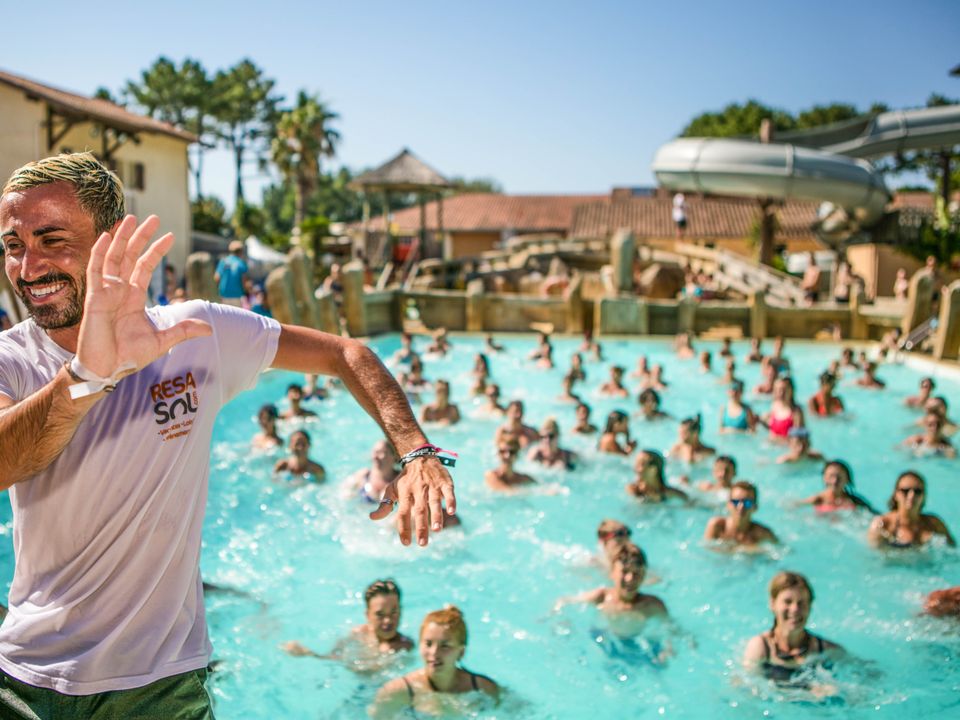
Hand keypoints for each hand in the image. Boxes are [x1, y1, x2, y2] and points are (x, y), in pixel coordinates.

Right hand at [76, 215, 210, 377]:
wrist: (107, 369)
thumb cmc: (129, 356)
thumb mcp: (162, 341)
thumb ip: (183, 331)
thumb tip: (209, 329)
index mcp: (134, 297)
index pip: (145, 267)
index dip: (156, 250)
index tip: (169, 236)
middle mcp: (120, 291)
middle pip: (130, 256)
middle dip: (141, 237)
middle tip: (154, 218)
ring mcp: (106, 292)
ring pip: (113, 257)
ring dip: (121, 238)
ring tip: (131, 218)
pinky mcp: (94, 298)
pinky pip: (94, 270)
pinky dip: (99, 253)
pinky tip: (106, 236)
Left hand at [369, 456, 455, 545]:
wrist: (419, 457)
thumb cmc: (405, 479)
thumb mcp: (392, 489)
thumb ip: (384, 505)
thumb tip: (372, 518)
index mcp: (405, 494)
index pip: (402, 513)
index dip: (403, 528)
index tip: (406, 543)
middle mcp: (418, 490)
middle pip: (419, 510)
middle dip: (421, 527)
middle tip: (423, 544)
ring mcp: (432, 486)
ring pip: (434, 501)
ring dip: (436, 515)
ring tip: (437, 530)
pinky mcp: (445, 482)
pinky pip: (448, 492)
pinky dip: (450, 501)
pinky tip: (452, 511)